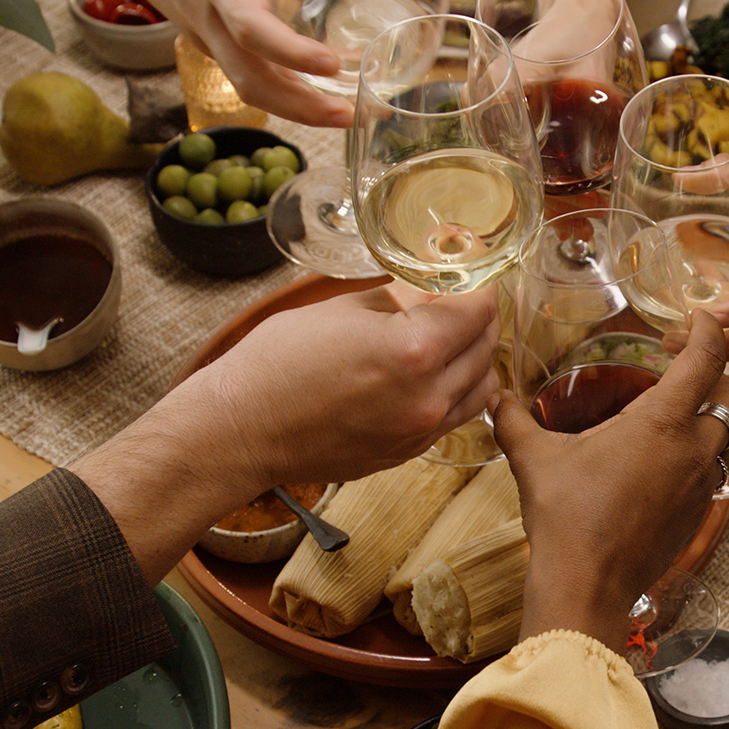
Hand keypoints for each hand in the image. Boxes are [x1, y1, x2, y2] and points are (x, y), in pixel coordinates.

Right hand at [42, 0, 398, 127]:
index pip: (253, 26)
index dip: (293, 52)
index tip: (334, 64)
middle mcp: (208, 19)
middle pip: (254, 81)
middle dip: (308, 107)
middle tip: (362, 114)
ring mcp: (204, 38)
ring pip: (250, 89)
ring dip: (300, 109)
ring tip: (351, 113)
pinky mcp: (207, 45)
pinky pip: (245, 77)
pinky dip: (282, 92)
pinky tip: (318, 90)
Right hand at [75, 286, 499, 577]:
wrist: (241, 430)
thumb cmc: (277, 363)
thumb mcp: (341, 308)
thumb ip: (398, 297)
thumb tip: (432, 285)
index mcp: (414, 351)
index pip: (478, 309)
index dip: (477, 285)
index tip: (470, 275)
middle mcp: (428, 397)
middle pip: (487, 347)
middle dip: (478, 318)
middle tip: (459, 299)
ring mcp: (420, 431)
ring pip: (480, 388)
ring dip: (474, 358)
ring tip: (447, 339)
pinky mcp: (407, 453)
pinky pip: (453, 417)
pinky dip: (455, 391)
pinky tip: (428, 375)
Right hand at [497, 312, 728, 643]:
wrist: (586, 586)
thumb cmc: (565, 517)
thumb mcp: (534, 459)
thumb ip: (514, 419)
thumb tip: (492, 396)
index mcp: (662, 422)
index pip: (706, 360)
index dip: (709, 331)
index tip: (699, 318)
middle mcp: (692, 450)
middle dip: (716, 376)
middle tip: (682, 368)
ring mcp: (700, 486)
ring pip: (726, 438)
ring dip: (710, 419)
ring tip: (673, 413)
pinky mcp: (697, 516)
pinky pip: (712, 472)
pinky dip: (699, 455)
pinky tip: (662, 461)